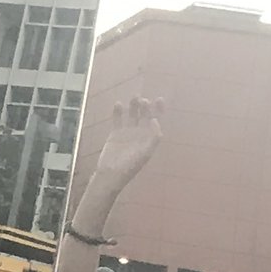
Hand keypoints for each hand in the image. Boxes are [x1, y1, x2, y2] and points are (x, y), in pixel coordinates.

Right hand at [77, 94, 163, 224]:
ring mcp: (127, 133)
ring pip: (132, 114)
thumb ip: (153, 138)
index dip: (159, 110)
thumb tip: (156, 120)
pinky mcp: (115, 133)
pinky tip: (118, 104)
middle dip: (145, 106)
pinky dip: (118, 111)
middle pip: (144, 115)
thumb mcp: (145, 153)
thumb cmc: (130, 166)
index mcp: (149, 138)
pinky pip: (118, 119)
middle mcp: (139, 134)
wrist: (111, 174)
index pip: (156, 120)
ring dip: (133, 105)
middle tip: (143, 100)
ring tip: (134, 97)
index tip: (159, 99)